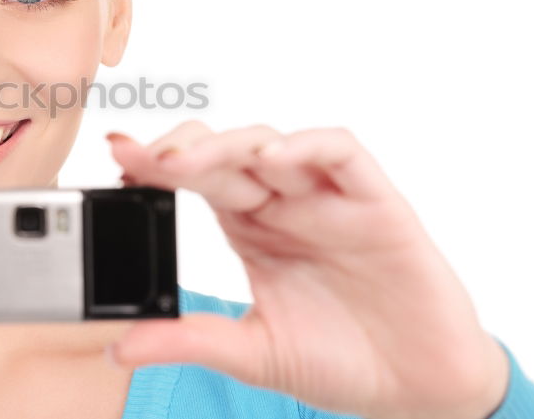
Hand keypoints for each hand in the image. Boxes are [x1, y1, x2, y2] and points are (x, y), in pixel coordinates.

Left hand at [105, 121, 509, 418]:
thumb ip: (189, 341)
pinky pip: (341, 154)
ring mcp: (326, 200)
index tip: (115, 158)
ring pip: (270, 144)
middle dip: (178, 151)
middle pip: (224, 155)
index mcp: (249, 228)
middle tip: (137, 156)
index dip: (155, 165)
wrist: (418, 390)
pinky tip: (273, 160)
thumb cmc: (339, 360)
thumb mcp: (252, 353)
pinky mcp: (374, 204)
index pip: (194, 179)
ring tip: (185, 162)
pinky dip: (306, 147)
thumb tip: (115, 347)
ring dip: (226, 145)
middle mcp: (282, 204)